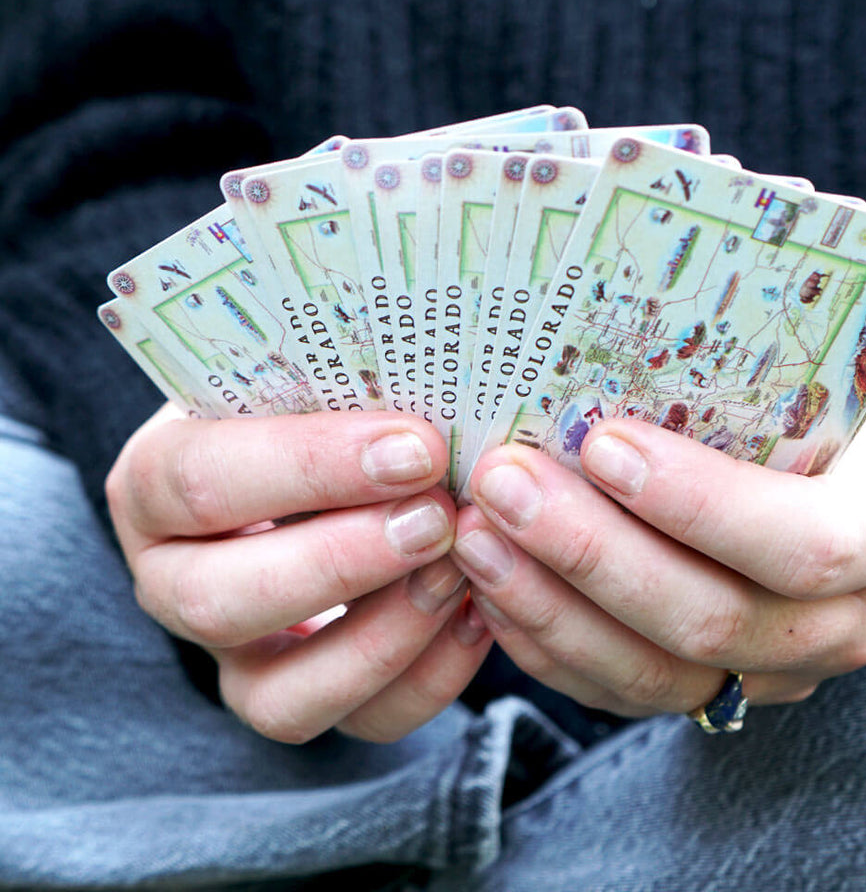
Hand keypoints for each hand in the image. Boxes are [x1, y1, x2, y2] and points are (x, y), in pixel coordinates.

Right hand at [106, 405, 491, 743]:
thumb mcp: (310, 379)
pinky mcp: (298, 697)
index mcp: (154, 483)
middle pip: (221, 600)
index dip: (310, 467)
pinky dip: (428, 679)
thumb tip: (433, 408)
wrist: (317, 467)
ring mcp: (232, 656)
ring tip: (458, 571)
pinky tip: (475, 614)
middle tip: (436, 518)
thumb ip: (340, 388)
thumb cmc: (312, 408)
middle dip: (343, 562)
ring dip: (384, 637)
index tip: (416, 448)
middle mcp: (171, 581)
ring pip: (280, 696)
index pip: (202, 480)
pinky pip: (357, 722)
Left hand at [452, 391, 865, 717]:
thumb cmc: (803, 404)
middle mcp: (837, 624)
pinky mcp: (701, 693)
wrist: (821, 474)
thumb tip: (592, 326)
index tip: (600, 444)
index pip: (801, 544)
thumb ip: (727, 375)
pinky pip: (612, 692)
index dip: (698, 505)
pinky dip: (543, 643)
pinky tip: (490, 585)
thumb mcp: (798, 375)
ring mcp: (766, 673)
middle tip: (501, 484)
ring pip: (649, 675)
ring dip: (548, 605)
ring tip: (474, 536)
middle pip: (708, 621)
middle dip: (590, 553)